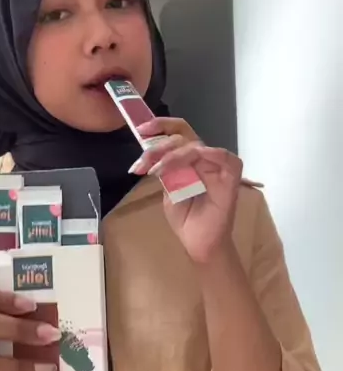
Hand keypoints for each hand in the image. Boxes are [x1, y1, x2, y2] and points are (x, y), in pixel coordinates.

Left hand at [131, 117, 242, 263]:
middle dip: (158, 144)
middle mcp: (205, 156)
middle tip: (142, 162)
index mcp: (191, 158)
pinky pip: (219, 155)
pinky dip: (197, 156)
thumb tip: (150, 153)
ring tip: (153, 171)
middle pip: (183, 135)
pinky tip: (179, 165)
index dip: (160, 126)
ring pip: (193, 145)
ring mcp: (219, 164)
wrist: (200, 244)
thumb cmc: (187, 218)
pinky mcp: (231, 174)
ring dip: (170, 155)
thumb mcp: (169, 189)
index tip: (140, 129)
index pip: (178, 133)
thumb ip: (165, 169)